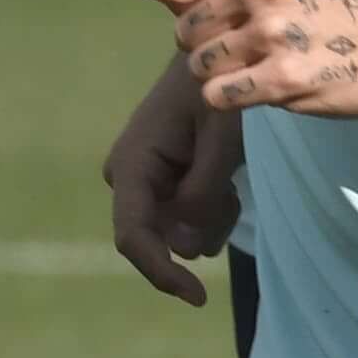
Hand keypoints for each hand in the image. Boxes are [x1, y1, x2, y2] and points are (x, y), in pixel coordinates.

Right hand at [105, 51, 245, 306]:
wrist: (215, 60)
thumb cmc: (221, 92)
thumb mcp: (222, 140)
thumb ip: (203, 194)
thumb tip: (186, 250)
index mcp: (132, 165)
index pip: (133, 236)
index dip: (161, 273)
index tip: (199, 297)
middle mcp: (127, 178)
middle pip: (161, 240)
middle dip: (201, 225)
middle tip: (230, 188)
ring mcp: (142, 185)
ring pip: (180, 236)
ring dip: (211, 217)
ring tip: (227, 175)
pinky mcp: (159, 187)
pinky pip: (186, 223)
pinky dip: (212, 209)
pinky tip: (222, 175)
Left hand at [136, 0, 357, 117]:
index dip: (184, 6)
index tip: (220, 13)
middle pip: (183, 29)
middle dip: (205, 43)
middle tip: (247, 44)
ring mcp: (272, 34)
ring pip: (198, 65)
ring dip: (220, 74)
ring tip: (256, 66)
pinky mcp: (284, 79)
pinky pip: (219, 95)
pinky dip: (230, 97)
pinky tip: (260, 87)